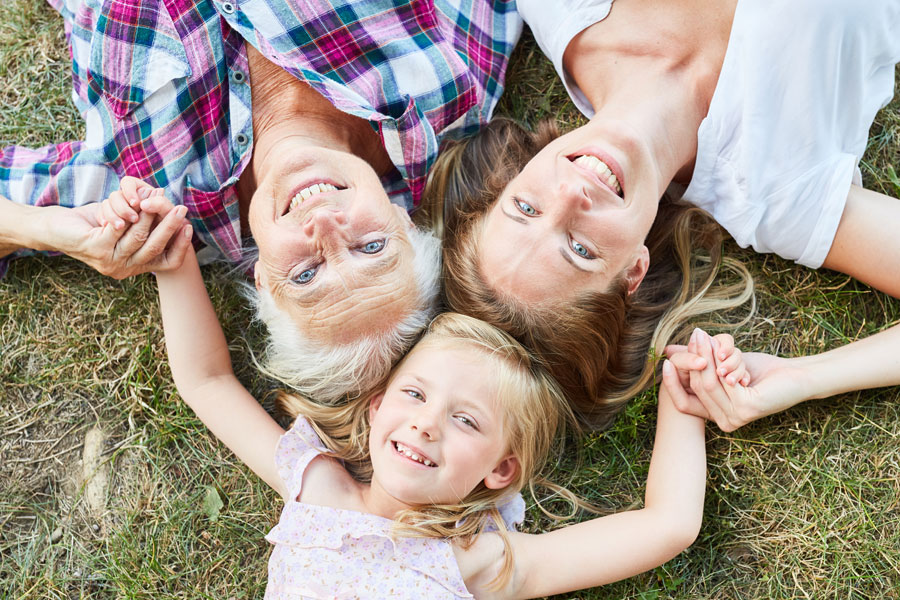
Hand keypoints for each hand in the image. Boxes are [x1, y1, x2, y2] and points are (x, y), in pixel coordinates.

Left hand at [43, 179, 191, 278]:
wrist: (58, 229)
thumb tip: (172, 210)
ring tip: (157, 200)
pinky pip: (117, 231)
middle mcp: (124, 269)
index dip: (181, 246)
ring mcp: (109, 261)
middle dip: (170, 227)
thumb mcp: (126, 227)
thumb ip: (146, 225)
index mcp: (135, 266)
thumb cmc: (94, 225)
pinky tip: (133, 204)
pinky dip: (127, 215)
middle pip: (155, 249)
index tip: (189, 227)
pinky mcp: (95, 248)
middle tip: (181, 210)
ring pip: (138, 238)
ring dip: (149, 217)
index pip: (168, 263)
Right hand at [666, 330, 814, 430]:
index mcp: (715, 416)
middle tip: (695, 335)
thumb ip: (698, 362)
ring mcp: (734, 419)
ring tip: (705, 336)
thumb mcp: (722, 364)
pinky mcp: (746, 409)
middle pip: (697, 387)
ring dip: (707, 356)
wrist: (793, 375)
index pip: (682, 403)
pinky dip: (723, 364)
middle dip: (694, 358)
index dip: (672, 383)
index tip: (665, 362)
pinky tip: (725, 350)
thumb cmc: (759, 371)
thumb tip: (667, 351)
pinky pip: (724, 383)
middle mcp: (723, 422)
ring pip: (708, 383)